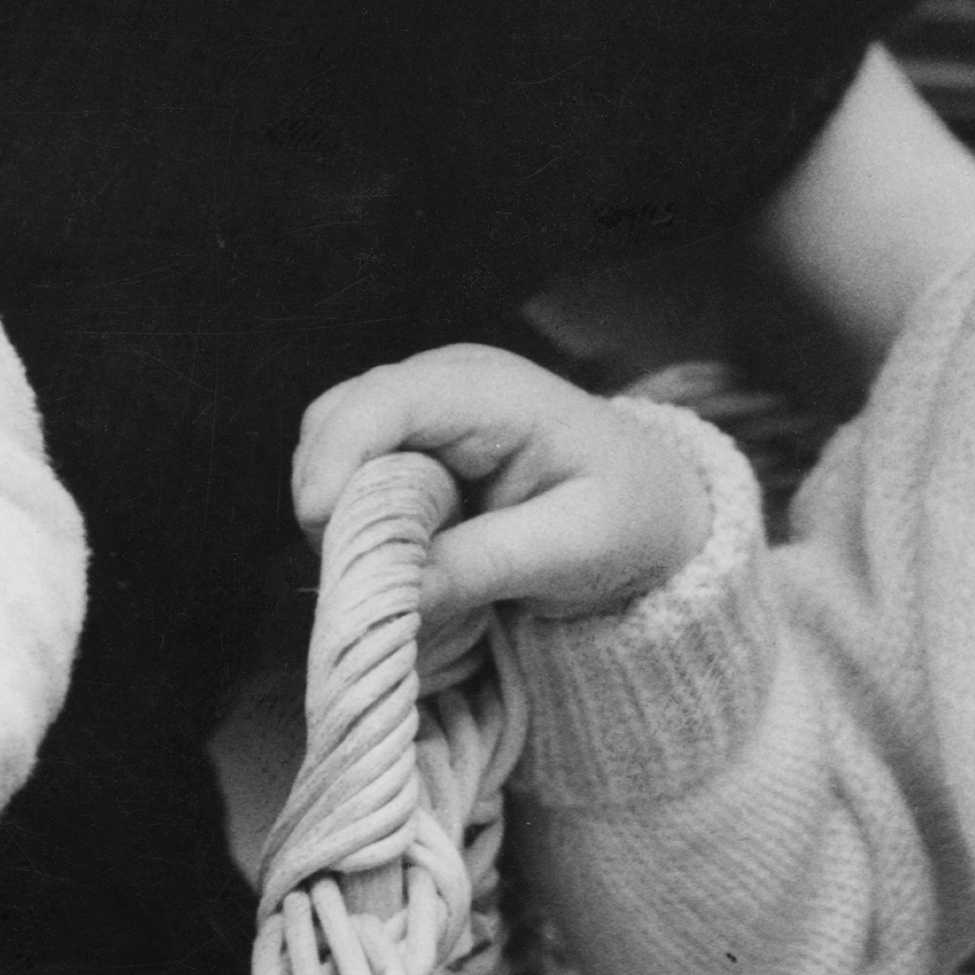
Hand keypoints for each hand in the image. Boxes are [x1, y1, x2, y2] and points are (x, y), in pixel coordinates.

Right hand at [292, 347, 710, 631]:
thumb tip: (399, 591)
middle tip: (360, 573)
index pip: (386, 401)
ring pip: (330, 445)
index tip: (319, 525)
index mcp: (491, 391)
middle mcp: (443, 382)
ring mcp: (423, 408)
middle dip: (330, 497)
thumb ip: (486, 565)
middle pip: (336, 419)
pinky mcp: (412, 441)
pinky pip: (350, 471)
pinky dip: (354, 517)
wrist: (655, 509)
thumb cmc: (630, 518)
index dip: (339, 457)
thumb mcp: (576, 549)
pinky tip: (397, 555)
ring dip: (339, 512)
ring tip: (388, 570)